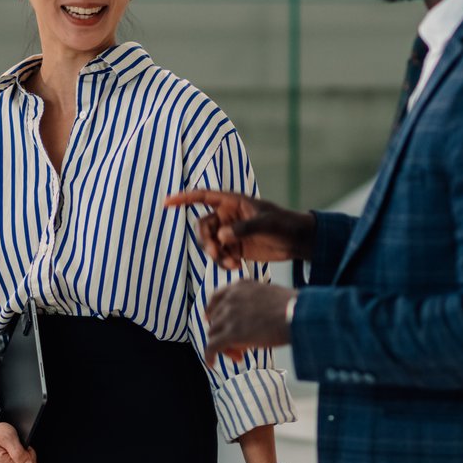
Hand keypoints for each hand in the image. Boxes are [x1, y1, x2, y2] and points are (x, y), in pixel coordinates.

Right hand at [164, 190, 315, 268]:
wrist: (296, 241)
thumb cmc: (283, 224)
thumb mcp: (266, 223)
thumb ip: (243, 228)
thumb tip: (221, 236)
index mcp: (232, 202)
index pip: (203, 196)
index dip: (184, 198)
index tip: (166, 202)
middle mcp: (227, 216)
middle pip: (203, 227)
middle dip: (206, 241)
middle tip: (217, 253)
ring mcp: (229, 232)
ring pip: (210, 244)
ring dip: (216, 255)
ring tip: (231, 264)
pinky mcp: (234, 247)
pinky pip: (220, 255)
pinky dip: (223, 262)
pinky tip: (236, 266)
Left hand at [202, 281, 294, 364]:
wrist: (297, 314)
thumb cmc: (292, 307)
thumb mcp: (268, 295)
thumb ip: (254, 302)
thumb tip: (251, 320)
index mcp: (240, 286)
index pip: (216, 298)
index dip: (213, 312)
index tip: (213, 320)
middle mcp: (231, 298)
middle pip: (215, 319)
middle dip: (224, 333)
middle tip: (238, 346)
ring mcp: (229, 315)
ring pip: (213, 334)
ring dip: (223, 346)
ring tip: (239, 355)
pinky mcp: (231, 333)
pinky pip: (212, 347)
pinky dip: (209, 356)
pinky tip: (212, 364)